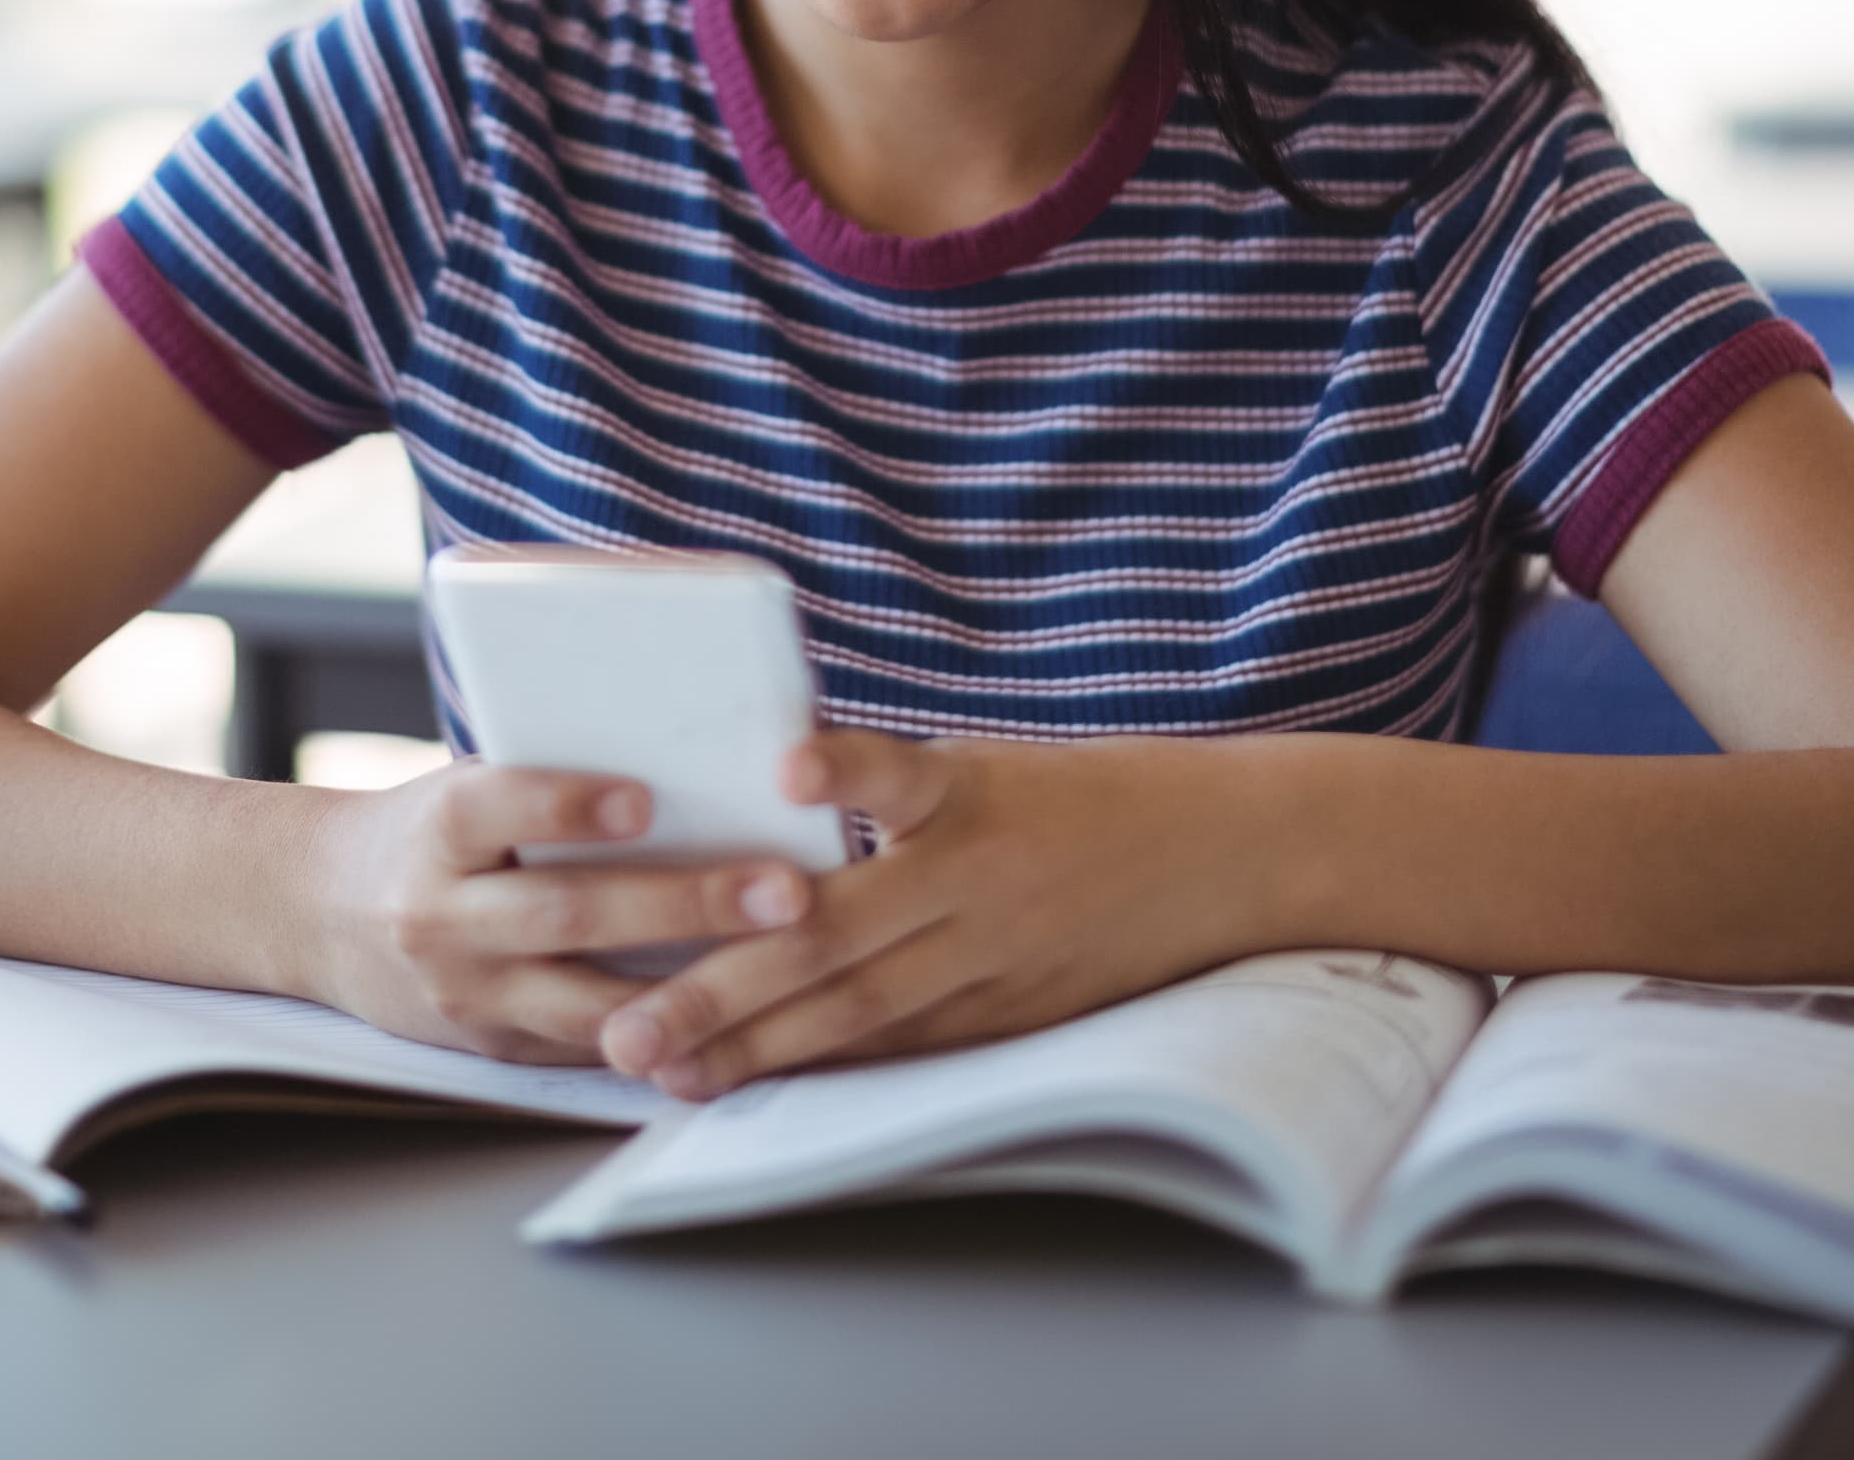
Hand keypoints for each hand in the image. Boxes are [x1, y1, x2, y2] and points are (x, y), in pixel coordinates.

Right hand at [295, 762, 816, 1064]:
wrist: (321, 915)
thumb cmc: (431, 830)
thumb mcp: (464, 787)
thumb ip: (547, 777)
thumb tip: (695, 747)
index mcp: (437, 831)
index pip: (494, 808)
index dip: (566, 804)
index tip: (646, 800)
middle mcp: (443, 918)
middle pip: (567, 912)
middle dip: (684, 903)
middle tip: (784, 890)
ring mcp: (469, 994)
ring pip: (589, 1002)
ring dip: (695, 990)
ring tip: (784, 965)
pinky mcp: (497, 1048)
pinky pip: (593, 1047)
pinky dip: (670, 1035)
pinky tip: (748, 1022)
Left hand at [596, 730, 1262, 1099]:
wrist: (1223, 855)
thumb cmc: (1084, 797)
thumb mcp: (988, 766)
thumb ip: (888, 792)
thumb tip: (757, 789)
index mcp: (973, 794)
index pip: (894, 780)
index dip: (841, 776)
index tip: (782, 771)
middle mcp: (981, 879)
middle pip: (837, 936)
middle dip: (722, 987)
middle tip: (630, 1027)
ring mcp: (999, 958)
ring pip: (862, 1012)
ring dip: (759, 1049)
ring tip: (671, 1074)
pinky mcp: (1017, 1014)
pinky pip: (908, 1048)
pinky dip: (831, 1065)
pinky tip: (762, 1086)